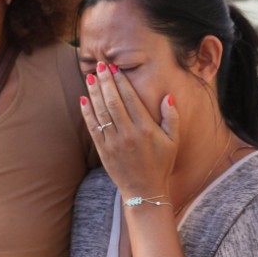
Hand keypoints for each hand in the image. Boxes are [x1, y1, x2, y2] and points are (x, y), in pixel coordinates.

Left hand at [79, 62, 177, 198]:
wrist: (144, 191)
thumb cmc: (161, 164)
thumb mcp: (173, 141)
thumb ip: (172, 117)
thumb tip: (167, 96)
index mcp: (145, 129)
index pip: (131, 99)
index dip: (121, 82)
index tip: (115, 69)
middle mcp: (128, 133)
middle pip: (113, 101)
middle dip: (105, 81)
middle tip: (100, 65)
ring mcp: (113, 142)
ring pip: (101, 111)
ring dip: (94, 92)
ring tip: (90, 77)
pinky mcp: (103, 150)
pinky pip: (93, 127)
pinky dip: (87, 112)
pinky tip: (84, 99)